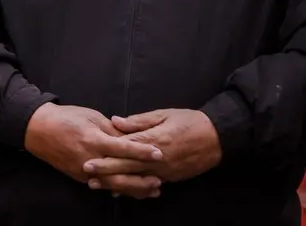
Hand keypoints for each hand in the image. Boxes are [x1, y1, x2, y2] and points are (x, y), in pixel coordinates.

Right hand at [25, 103, 163, 198]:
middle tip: (160, 180)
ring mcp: (84, 171)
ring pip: (113, 184)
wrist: (38, 129)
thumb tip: (131, 138)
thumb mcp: (91, 116)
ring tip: (151, 189)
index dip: (142, 151)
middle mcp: (90, 158)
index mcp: (94, 139)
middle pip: (120, 173)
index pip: (123, 148)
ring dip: (134, 188)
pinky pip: (103, 185)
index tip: (159, 153)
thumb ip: (111, 129)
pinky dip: (119, 188)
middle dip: (141, 178)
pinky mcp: (80, 177)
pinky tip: (132, 190)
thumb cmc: (67, 118)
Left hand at [83, 109, 220, 184]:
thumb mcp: (163, 114)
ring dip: (117, 182)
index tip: (88, 157)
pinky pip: (149, 184)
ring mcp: (164, 171)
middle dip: (106, 172)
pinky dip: (135, 188)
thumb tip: (115, 121)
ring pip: (136, 179)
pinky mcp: (171, 177)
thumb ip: (138, 121)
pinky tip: (123, 190)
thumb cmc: (189, 121)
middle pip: (127, 167)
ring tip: (99, 185)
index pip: (124, 149)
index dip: (105, 154)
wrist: (218, 138)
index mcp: (153, 140)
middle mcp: (157, 159)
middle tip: (87, 174)